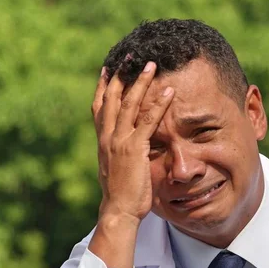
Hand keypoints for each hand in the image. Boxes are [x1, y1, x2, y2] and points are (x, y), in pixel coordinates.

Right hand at [91, 60, 173, 221]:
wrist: (118, 211)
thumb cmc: (120, 194)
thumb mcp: (114, 169)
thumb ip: (116, 154)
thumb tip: (119, 150)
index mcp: (102, 141)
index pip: (99, 107)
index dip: (103, 87)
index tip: (107, 69)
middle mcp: (108, 137)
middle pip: (112, 98)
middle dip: (120, 75)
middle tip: (129, 56)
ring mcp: (120, 141)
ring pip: (129, 103)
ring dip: (141, 82)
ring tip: (151, 65)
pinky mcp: (134, 148)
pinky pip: (148, 121)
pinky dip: (158, 104)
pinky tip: (168, 91)